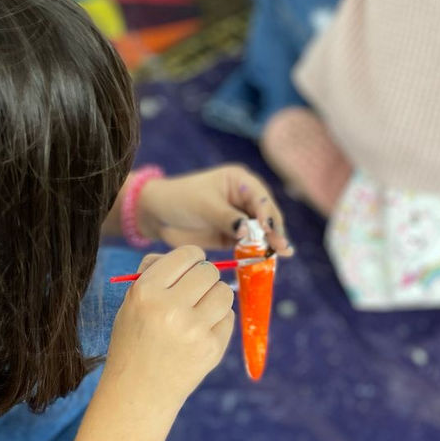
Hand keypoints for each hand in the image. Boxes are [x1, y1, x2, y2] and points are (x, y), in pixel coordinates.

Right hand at [104, 246, 234, 406]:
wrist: (138, 392)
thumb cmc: (134, 341)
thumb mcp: (131, 302)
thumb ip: (155, 272)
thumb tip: (191, 256)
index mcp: (146, 291)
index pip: (187, 254)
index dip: (192, 258)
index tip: (190, 267)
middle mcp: (170, 308)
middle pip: (209, 271)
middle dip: (204, 278)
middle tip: (194, 292)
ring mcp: (193, 330)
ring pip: (224, 292)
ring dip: (215, 297)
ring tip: (199, 310)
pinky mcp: (212, 349)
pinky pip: (229, 317)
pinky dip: (219, 320)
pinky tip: (201, 332)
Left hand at [137, 166, 291, 253]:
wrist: (157, 215)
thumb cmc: (179, 199)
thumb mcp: (204, 205)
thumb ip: (226, 217)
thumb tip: (248, 230)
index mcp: (239, 181)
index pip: (259, 197)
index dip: (266, 213)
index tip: (269, 228)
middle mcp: (244, 198)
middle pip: (266, 215)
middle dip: (274, 230)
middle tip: (282, 246)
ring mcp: (239, 218)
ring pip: (261, 231)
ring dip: (270, 242)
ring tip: (281, 253)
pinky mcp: (232, 236)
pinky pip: (249, 245)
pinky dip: (257, 252)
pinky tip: (268, 259)